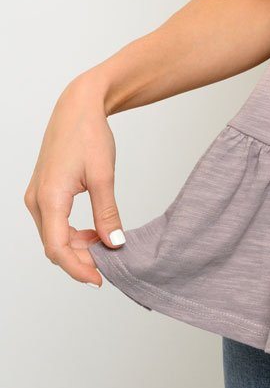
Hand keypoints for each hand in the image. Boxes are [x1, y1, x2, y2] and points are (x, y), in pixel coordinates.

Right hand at [24, 74, 126, 285]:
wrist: (78, 108)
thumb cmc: (89, 136)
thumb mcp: (104, 176)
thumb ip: (107, 214)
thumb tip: (115, 244)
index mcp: (49, 198)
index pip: (57, 248)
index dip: (78, 268)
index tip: (100, 279)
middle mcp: (36, 200)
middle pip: (54, 245)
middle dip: (80, 260)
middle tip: (110, 265)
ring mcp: (37, 196)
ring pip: (53, 236)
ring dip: (77, 247)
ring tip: (105, 247)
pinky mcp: (43, 192)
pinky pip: (53, 223)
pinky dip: (72, 233)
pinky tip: (94, 233)